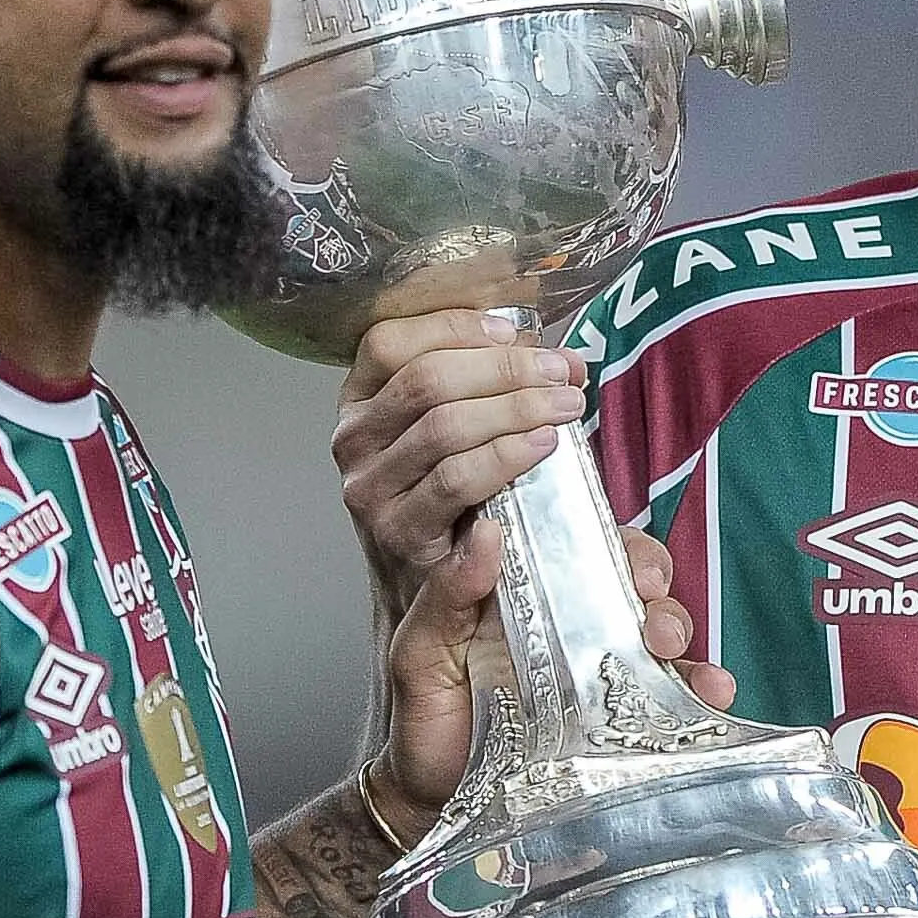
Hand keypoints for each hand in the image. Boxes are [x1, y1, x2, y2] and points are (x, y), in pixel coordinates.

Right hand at [335, 309, 593, 608]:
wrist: (424, 590)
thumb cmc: (447, 500)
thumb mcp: (456, 431)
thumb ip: (492, 386)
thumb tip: (560, 362)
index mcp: (360, 400)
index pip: (389, 342)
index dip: (452, 328)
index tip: (512, 332)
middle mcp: (353, 439)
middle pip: (425, 381)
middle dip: (504, 370)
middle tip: (558, 376)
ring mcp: (371, 487)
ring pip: (444, 427)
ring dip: (515, 410)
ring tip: (563, 407)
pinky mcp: (399, 530)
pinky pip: (457, 481)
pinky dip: (506, 457)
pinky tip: (541, 447)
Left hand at [371, 517, 732, 820]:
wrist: (429, 804)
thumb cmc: (423, 724)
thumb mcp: (420, 653)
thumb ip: (446, 595)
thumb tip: (486, 533)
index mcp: (526, 596)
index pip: (582, 547)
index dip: (616, 543)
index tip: (630, 563)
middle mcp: (571, 628)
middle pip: (633, 587)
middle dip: (657, 590)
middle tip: (653, 618)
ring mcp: (599, 675)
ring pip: (660, 634)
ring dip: (683, 630)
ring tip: (678, 653)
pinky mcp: (618, 723)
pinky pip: (672, 697)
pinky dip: (702, 687)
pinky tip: (711, 692)